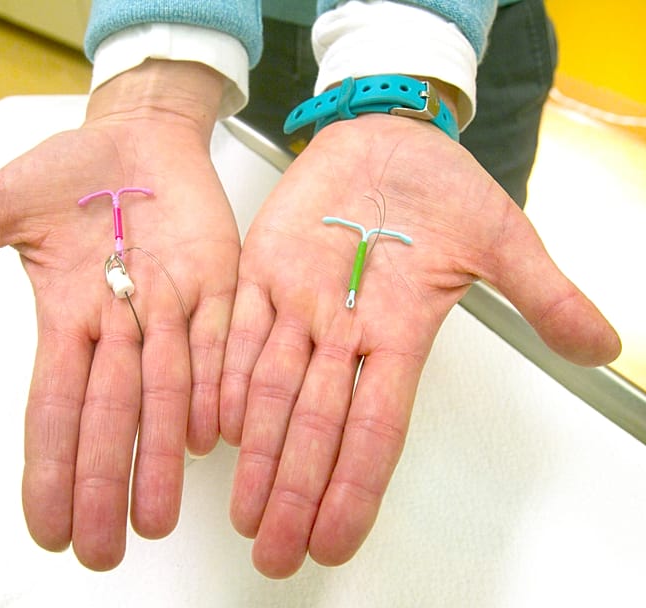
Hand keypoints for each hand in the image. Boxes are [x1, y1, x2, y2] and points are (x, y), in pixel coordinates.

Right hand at [0, 60, 239, 569]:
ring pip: (167, 391)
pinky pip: (220, 339)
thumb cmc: (72, 170)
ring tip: (155, 518)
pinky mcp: (218, 283)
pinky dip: (216, 383)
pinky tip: (211, 435)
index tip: (45, 529)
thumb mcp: (3, 205)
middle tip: (104, 551)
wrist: (141, 137)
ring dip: (161, 454)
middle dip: (103, 482)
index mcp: (68, 316)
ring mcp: (171, 308)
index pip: (53, 405)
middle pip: (111, 415)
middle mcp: (120, 327)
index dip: (48, 465)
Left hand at [220, 112, 620, 577]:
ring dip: (254, 450)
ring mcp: (299, 301)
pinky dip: (224, 371)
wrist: (387, 137)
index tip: (332, 543)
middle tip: (272, 554)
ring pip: (268, 386)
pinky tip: (213, 423)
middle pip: (314, 425)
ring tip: (240, 510)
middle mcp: (343, 331)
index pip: (375, 429)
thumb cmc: (441, 187)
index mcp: (399, 332)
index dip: (354, 488)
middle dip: (293, 490)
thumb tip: (602, 346)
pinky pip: (238, 326)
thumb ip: (542, 293)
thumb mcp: (501, 237)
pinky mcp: (262, 266)